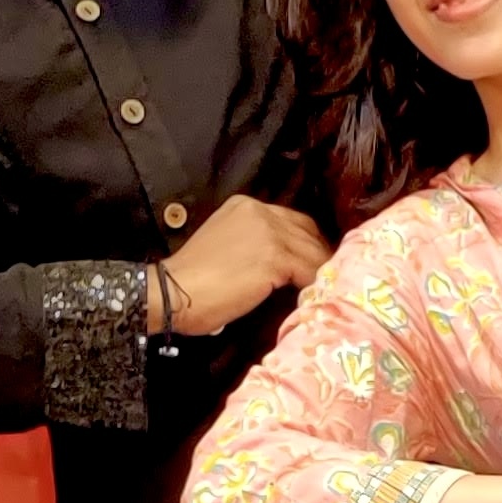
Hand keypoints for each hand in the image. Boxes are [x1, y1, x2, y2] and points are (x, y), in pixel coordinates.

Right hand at [150, 195, 327, 338]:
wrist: (172, 292)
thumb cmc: (191, 280)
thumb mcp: (225, 246)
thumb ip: (252, 244)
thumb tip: (281, 265)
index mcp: (246, 206)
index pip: (291, 220)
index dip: (306, 241)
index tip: (314, 261)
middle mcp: (260, 211)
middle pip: (307, 230)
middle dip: (320, 253)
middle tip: (329, 277)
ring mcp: (269, 232)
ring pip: (312, 251)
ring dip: (321, 271)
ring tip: (329, 289)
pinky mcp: (275, 257)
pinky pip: (309, 270)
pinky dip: (315, 284)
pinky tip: (316, 296)